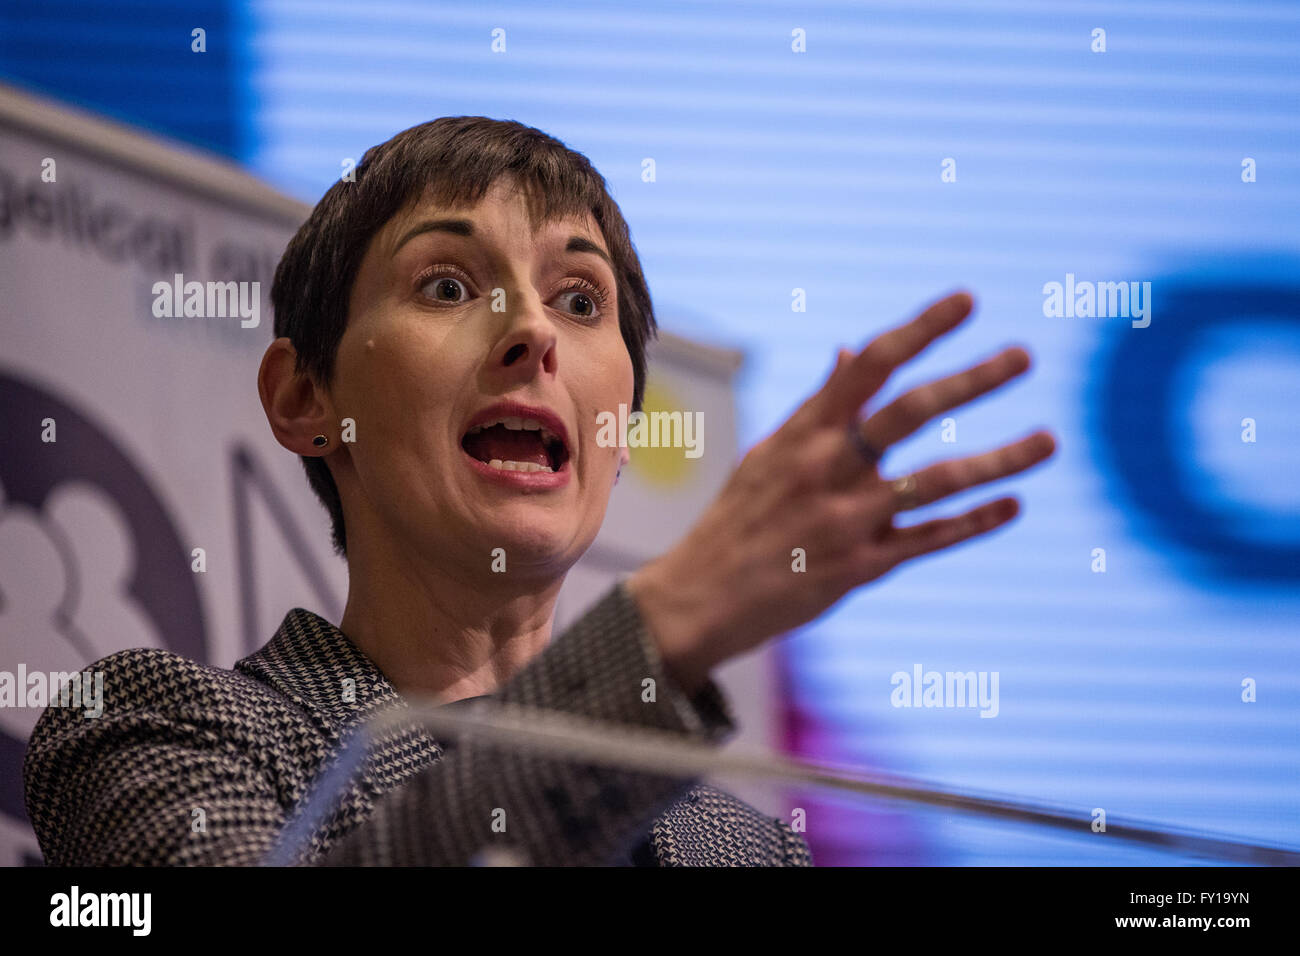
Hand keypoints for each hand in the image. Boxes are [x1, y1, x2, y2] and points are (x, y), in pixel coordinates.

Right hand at [626, 291, 1056, 695]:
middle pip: (909, 413)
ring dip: (998, 460)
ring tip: (1049, 441)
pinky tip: (1013, 504)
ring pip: (935, 481)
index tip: (967, 301)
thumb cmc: (739, 519)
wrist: (701, 598)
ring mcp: (845, 519)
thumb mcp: (769, 454)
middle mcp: (826, 468)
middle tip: (1024, 356)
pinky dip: (974, 522)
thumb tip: (851, 351)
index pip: (869, 365)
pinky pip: (929, 540)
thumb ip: (818, 405)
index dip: (921, 329)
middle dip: (971, 381)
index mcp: (803, 432)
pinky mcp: (859, 567)